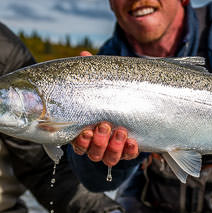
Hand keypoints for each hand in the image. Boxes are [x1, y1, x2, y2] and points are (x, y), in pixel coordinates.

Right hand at [71, 50, 139, 165]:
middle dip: (99, 141)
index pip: (78, 143)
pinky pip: (128, 157)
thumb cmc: (108, 94)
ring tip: (120, 131)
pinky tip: (133, 141)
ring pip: (109, 158)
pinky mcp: (129, 150)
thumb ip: (91, 72)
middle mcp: (97, 144)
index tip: (86, 131)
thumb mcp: (101, 83)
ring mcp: (114, 149)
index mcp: (84, 130)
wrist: (133, 103)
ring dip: (113, 147)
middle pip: (93, 153)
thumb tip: (83, 54)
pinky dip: (130, 150)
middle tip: (105, 125)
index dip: (81, 141)